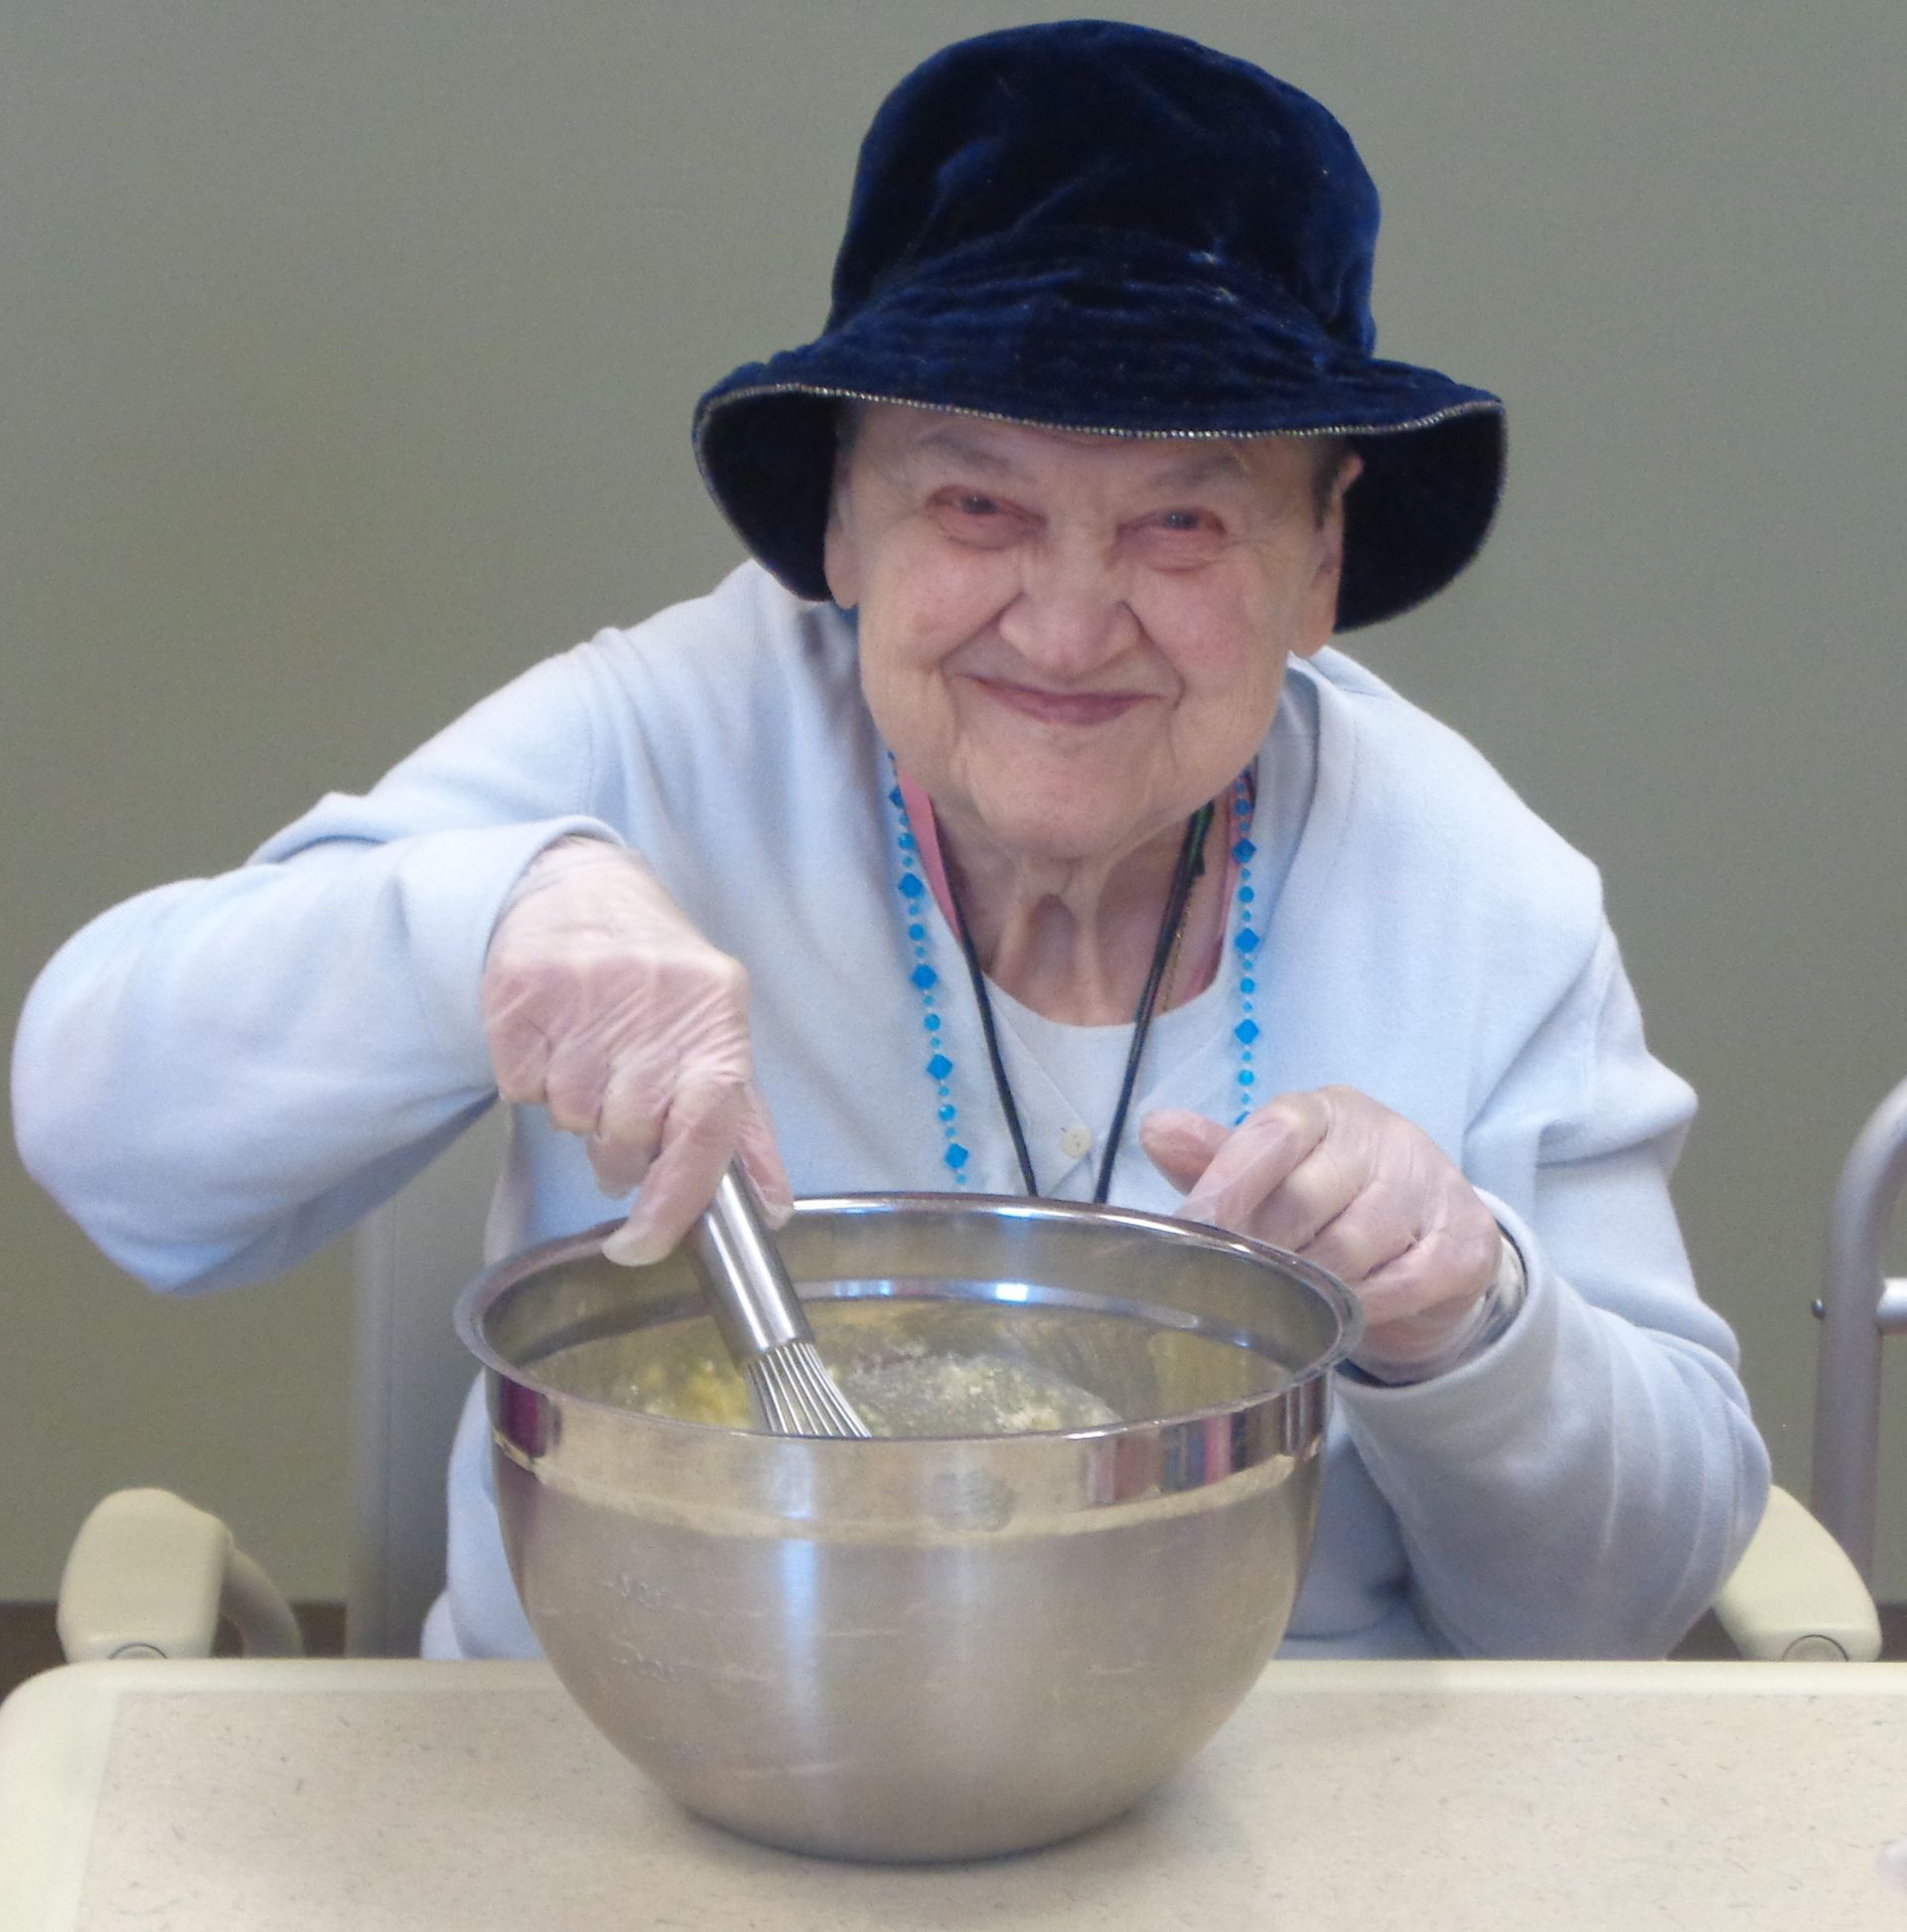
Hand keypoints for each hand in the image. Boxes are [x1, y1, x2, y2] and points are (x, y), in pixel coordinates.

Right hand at [480, 839, 790, 1264]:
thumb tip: (773, 1207)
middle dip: (620, 1147)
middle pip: (628, 1136)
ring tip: (590, 1062)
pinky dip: (533, 1083)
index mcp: (717, 1018)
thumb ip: (744, 1127)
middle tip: (620, 1110)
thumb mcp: (718, 1037)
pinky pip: (522, 1087)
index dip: (676, 1201)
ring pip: (571, 1117)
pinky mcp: (521, 992)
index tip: (642, 1243)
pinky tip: (554, 1043)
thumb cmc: (661, 981)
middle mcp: (656, 1001)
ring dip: (577, 1111)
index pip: (708, 1130)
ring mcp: (584, 993)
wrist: (580, 890)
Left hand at [1140, 1087, 1500, 1368]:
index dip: (1229, 1178)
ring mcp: (1431, 1186)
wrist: (1431, 1240)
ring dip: (1309, 1286)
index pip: (1274, 1132)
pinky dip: (1364, 1306)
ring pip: (1350, 1248)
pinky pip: (1402, 1284)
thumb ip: (1218, 1157)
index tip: (1191, 1224)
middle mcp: (1383, 1136)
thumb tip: (1156, 1129)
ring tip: (1284, 1303)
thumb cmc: (1331, 1199)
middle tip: (1230, 1285)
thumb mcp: (1274, 1172)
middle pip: (1305, 1199)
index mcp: (1324, 1111)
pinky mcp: (1465, 1242)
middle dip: (1261, 1249)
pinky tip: (1343, 1316)